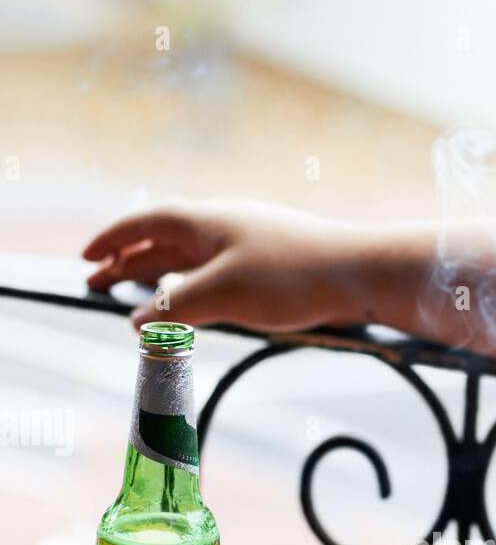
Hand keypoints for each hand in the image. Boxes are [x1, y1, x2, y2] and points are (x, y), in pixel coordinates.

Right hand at [83, 199, 369, 331]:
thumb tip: (138, 322)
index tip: (86, 257)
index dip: (113, 239)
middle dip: (129, 264)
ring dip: (161, 282)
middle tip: (99, 287)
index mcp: (207, 221)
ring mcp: (249, 247)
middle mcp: (225, 228)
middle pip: (164, 243)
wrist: (360, 275)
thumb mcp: (223, 293)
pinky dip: (194, 292)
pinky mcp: (271, 270)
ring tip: (139, 306)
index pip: (146, 223)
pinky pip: (217, 277)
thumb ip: (176, 308)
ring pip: (192, 263)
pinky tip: (195, 311)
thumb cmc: (291, 275)